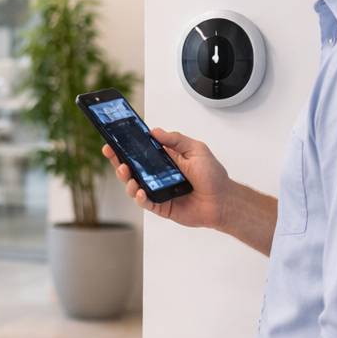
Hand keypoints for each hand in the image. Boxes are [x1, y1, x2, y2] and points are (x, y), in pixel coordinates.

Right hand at [104, 127, 233, 229]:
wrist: (224, 201)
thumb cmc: (213, 176)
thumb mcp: (196, 149)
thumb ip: (175, 140)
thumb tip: (155, 131)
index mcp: (165, 159)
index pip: (140, 152)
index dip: (126, 146)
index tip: (114, 139)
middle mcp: (159, 175)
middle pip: (132, 168)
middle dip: (119, 161)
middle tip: (112, 154)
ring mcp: (158, 191)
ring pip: (134, 186)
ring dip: (127, 180)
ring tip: (127, 174)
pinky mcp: (161, 207)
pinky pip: (146, 203)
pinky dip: (140, 197)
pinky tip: (140, 192)